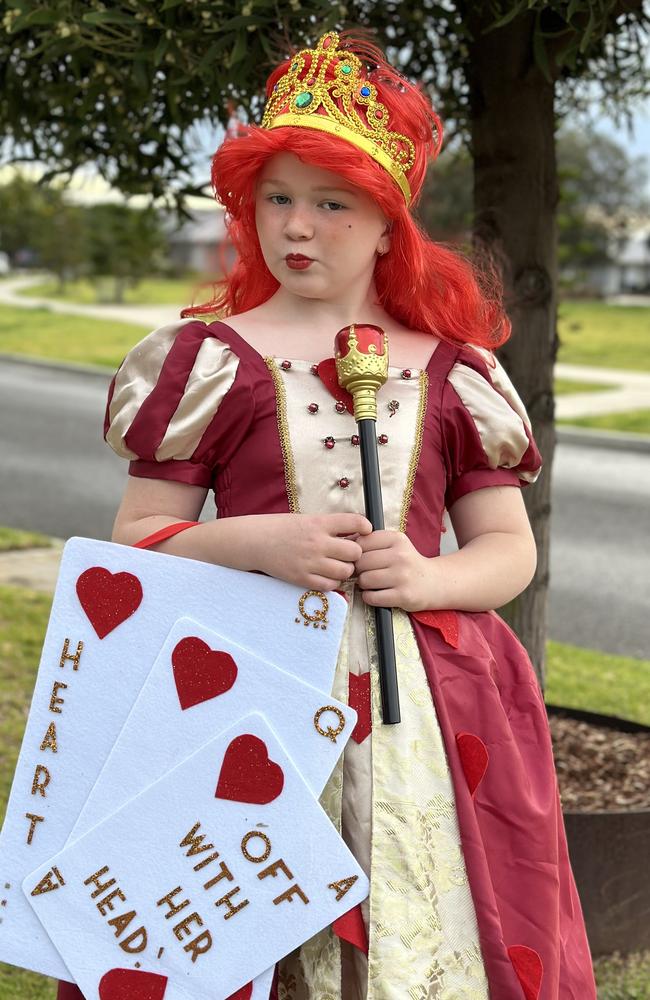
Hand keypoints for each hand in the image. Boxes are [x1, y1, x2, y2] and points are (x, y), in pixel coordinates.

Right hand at [254, 512, 372, 590]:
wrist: (256, 541)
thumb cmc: (282, 528)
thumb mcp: (307, 519)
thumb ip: (329, 527)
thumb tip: (355, 535)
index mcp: (319, 523)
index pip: (355, 522)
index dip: (365, 527)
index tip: (365, 531)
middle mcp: (317, 542)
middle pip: (355, 552)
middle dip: (355, 554)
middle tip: (348, 553)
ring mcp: (310, 562)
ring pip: (345, 571)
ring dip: (345, 569)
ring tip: (338, 565)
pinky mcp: (302, 578)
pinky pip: (330, 585)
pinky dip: (332, 582)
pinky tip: (326, 575)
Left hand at [355, 530, 434, 610]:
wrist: (433, 582)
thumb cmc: (407, 563)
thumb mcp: (395, 544)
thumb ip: (372, 541)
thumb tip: (344, 544)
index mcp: (397, 539)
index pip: (362, 542)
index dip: (357, 552)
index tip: (363, 558)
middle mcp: (401, 556)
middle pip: (361, 562)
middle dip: (359, 570)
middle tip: (366, 573)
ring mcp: (402, 576)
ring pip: (364, 580)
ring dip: (363, 584)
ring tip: (372, 583)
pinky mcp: (403, 596)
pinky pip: (371, 597)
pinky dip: (369, 597)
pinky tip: (376, 593)